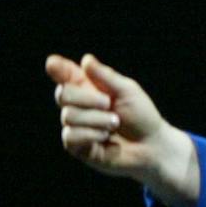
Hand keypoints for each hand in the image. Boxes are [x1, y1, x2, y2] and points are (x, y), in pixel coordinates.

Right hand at [49, 53, 199, 206]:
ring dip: (97, 119)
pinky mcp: (77, 146)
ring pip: (69, 116)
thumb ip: (106, 77)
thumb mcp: (128, 91)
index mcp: (87, 87)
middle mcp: (77, 105)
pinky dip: (92, 134)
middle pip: (63, 94)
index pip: (65, 75)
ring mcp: (75, 126)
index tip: (53, 64)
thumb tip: (86, 59)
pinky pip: (71, 136)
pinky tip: (106, 137)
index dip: (57, 68)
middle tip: (108, 103)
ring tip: (115, 124)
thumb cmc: (141, 115)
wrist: (152, 145)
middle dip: (87, 98)